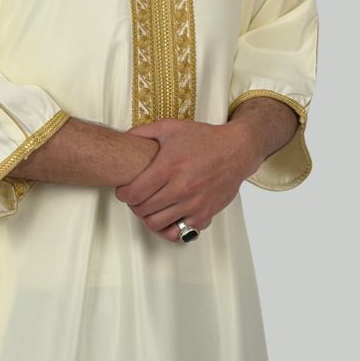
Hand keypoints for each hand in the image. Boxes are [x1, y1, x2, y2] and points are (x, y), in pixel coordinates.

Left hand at [114, 118, 257, 241]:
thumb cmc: (204, 139)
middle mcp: (181, 187)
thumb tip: (123, 140)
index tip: (124, 191)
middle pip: (142, 210)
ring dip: (148, 218)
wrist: (236, 150)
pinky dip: (169, 228)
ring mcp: (194, 203)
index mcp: (169, 166)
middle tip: (136, 198)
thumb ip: (143, 132)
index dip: (123, 194)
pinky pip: (179, 232)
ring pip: (157, 224)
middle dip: (134, 205)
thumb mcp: (170, 127)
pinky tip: (167, 217)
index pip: (134, 193)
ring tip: (150, 208)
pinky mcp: (205, 214)